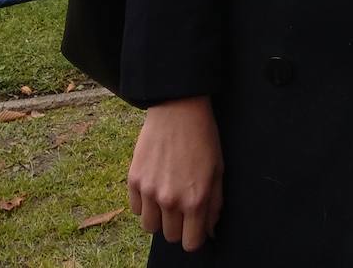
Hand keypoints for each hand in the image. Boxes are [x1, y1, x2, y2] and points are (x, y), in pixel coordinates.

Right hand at [128, 95, 223, 251]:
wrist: (179, 109)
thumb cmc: (203, 138)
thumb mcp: (218, 170)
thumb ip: (214, 204)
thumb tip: (209, 230)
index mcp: (195, 199)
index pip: (190, 243)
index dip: (195, 237)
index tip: (195, 227)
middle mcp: (170, 200)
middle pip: (170, 236)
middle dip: (178, 226)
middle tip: (183, 207)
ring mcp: (149, 191)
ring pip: (150, 227)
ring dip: (159, 218)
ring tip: (167, 198)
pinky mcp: (133, 180)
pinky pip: (136, 209)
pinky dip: (144, 204)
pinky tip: (155, 186)